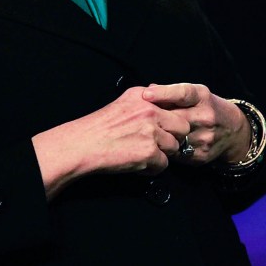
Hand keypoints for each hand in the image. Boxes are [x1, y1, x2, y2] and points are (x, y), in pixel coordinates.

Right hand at [31, 87, 190, 198]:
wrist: (83, 144)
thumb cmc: (99, 126)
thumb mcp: (124, 101)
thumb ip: (146, 99)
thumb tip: (163, 99)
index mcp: (145, 97)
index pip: (177, 107)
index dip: (174, 122)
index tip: (169, 128)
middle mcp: (150, 111)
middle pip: (182, 128)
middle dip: (173, 138)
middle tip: (157, 143)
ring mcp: (151, 132)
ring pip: (174, 147)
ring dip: (162, 154)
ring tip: (143, 153)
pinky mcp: (149, 153)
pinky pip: (164, 164)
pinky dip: (152, 168)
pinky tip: (138, 162)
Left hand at [140, 83, 250, 165]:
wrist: (234, 130)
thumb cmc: (208, 107)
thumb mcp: (196, 94)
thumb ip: (172, 93)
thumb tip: (149, 90)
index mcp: (202, 97)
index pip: (182, 93)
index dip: (163, 93)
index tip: (146, 94)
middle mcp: (205, 116)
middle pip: (174, 117)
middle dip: (155, 117)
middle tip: (140, 117)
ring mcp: (204, 137)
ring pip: (173, 137)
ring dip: (160, 134)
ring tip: (149, 131)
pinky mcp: (201, 155)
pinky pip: (176, 153)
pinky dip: (167, 148)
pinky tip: (162, 143)